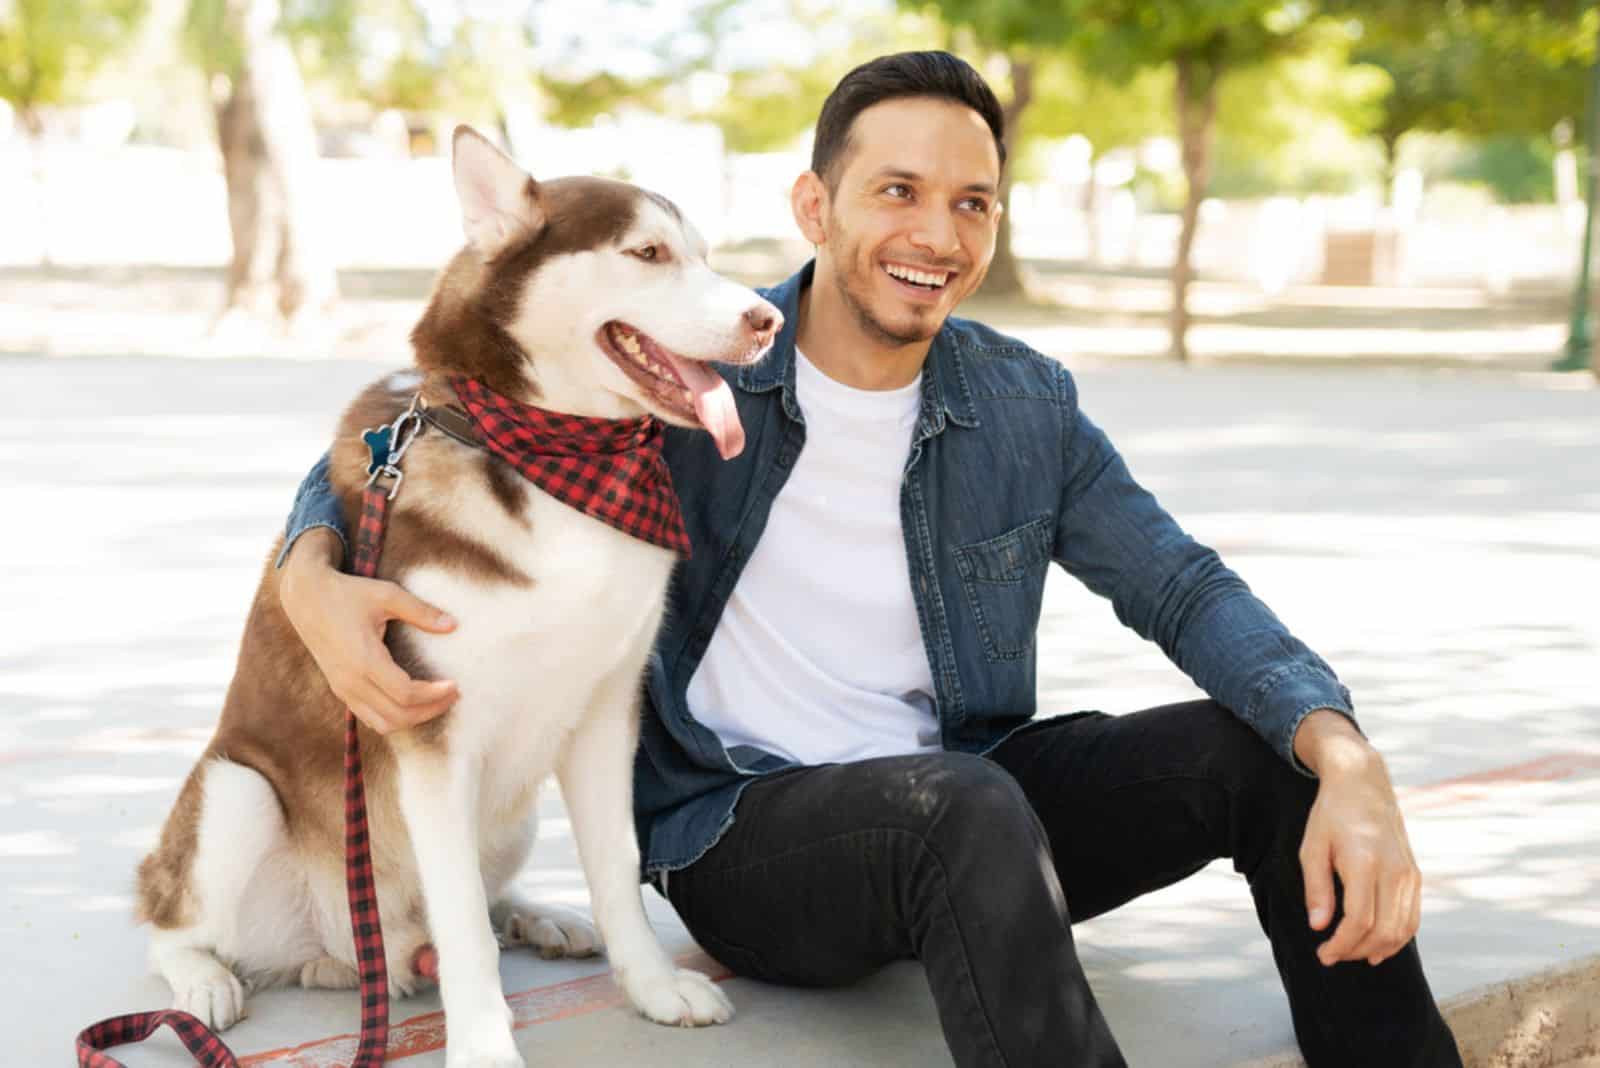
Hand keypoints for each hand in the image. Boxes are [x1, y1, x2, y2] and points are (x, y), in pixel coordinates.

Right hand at [279, 528, 459, 733]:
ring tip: (437, 701)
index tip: (455, 685)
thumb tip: (453, 625)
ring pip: (383, 723)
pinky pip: (369, 717)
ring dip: (413, 719)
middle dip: (430, 710)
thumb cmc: (348, 593)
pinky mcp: (340, 689)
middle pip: (397, 716)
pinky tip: (412, 702)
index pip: (405, 694)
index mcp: (364, 660)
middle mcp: (351, 681)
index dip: (434, 695)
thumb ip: (420, 611)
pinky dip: (394, 717)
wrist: (306, 597)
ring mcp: (343, 688)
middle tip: (454, 695)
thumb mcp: (387, 594)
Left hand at [1294, 709, 1421, 967]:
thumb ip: (1316, 888)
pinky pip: (1412, 918)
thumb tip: (1319, 926)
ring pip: (1402, 929)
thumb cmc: (1331, 815)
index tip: (1323, 955)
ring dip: (1377, 949)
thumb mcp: (1312, 847)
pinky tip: (1376, 946)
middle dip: (1356, 951)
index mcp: (1365, 863)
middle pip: (1383, 931)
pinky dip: (1397, 938)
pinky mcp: (1415, 875)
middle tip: (1332, 955)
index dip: (1341, 945)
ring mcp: (1409, 874)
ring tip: (1351, 954)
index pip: (1359, 920)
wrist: (1364, 783)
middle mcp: (1394, 871)